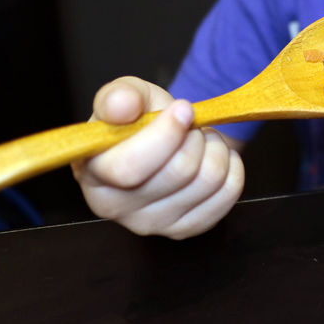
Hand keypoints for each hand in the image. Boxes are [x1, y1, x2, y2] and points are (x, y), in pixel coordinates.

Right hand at [71, 76, 244, 238]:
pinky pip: (228, 193)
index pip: (130, 168)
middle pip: (179, 172)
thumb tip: (122, 105)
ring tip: (200, 138)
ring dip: (215, 148)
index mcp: (92, 173)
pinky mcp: (184, 229)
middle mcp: (115, 207)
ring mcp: (151, 224)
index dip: (166, 134)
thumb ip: (120, 95)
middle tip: (190, 123)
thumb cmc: (137, 117)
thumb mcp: (127, 95)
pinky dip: (231, 166)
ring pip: (209, 180)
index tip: (183, 108)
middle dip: (194, 136)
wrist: (162, 139)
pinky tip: (212, 157)